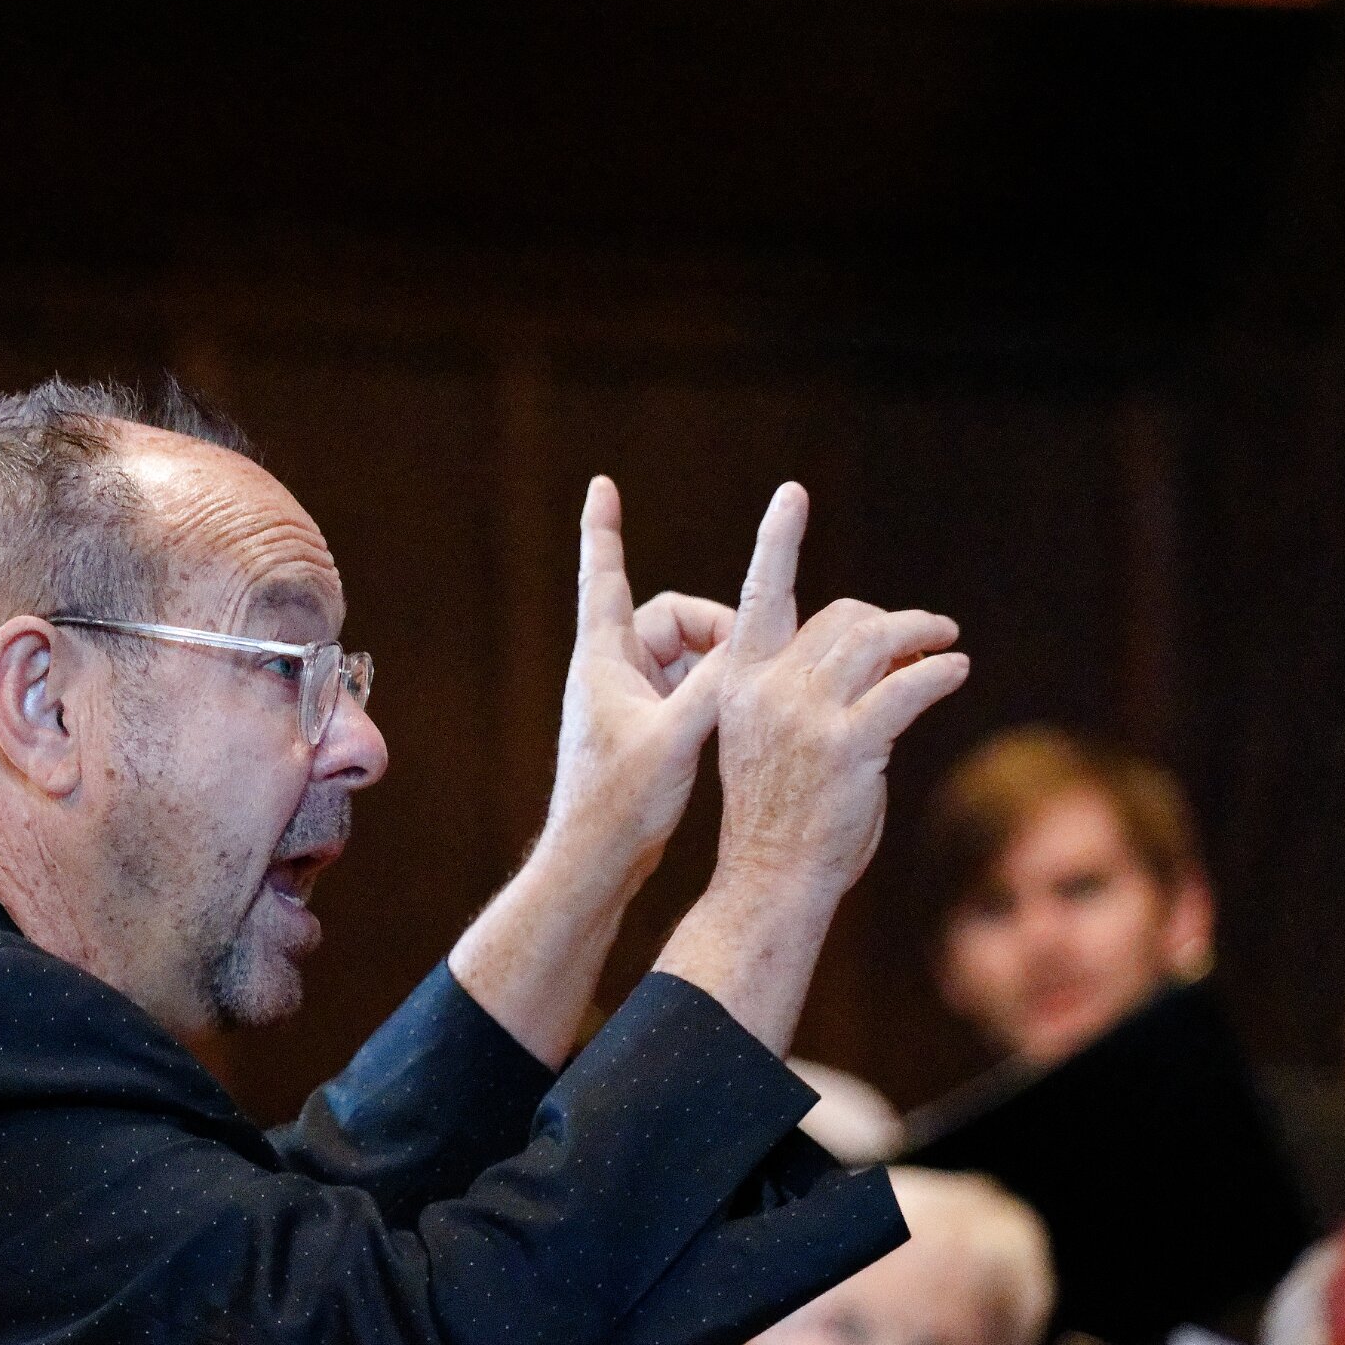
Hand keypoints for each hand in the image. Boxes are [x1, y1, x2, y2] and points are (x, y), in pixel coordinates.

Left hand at [537, 476, 733, 890]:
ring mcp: (627, 696)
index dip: (604, 529)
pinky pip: (687, 685)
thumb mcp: (676, 740)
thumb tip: (750, 645)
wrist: (595, 860)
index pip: (604, 575)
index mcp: (605, 659)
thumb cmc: (621, 803)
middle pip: (675, 617)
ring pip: (687, 654)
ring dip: (720, 668)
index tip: (601, 484)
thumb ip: (713, 689)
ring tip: (741, 705)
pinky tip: (737, 722)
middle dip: (717, 636)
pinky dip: (715, 692)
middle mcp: (612, 668)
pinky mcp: (644, 723)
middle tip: (746, 672)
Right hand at [710, 482, 965, 897]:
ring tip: (946, 642)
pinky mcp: (850, 745)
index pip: (761, 596)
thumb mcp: (773, 742)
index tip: (790, 496)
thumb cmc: (778, 819)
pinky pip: (908, 687)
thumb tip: (878, 659)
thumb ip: (808, 694)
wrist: (769, 881)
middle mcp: (769, 689)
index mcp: (741, 683)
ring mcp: (807, 716)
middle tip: (924, 633)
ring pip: (877, 643)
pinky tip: (957, 671)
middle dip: (888, 620)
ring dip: (921, 635)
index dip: (777, 541)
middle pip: (842, 619)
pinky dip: (939, 672)